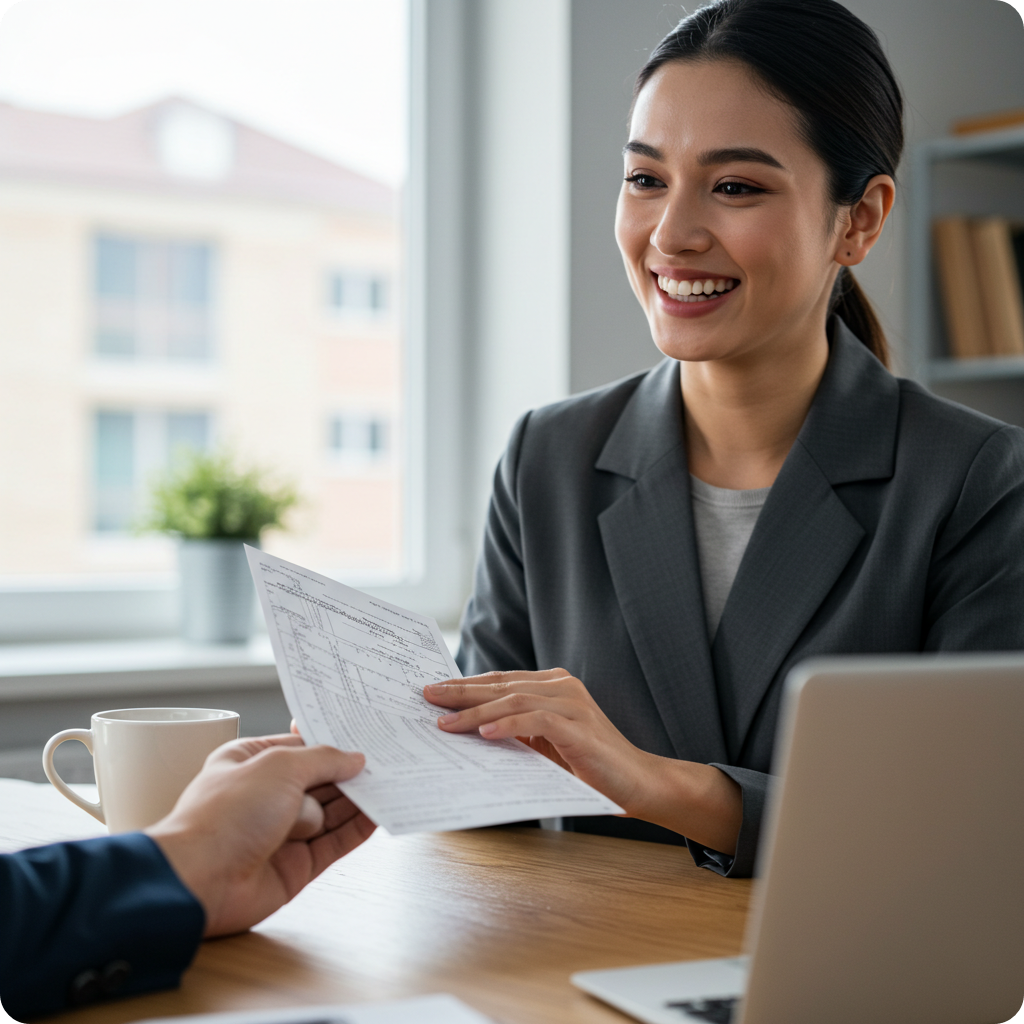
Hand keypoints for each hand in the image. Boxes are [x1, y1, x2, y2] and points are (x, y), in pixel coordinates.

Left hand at [146, 735, 374, 936]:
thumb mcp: (279, 767)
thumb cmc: (225, 816)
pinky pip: (335, 843)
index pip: (301, 747)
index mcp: (251, 762)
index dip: (332, 742)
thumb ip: (323, 759)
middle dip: (351, 772)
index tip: (365, 734)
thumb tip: (355, 759)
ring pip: (332, 812)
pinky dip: (357, 830)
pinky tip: (380, 815)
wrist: (200, 881)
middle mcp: (267, 796)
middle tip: (389, 760)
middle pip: (321, 779)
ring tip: (394, 783)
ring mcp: (282, 832)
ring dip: (359, 800)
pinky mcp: (296, 866)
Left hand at [424, 670, 741, 854]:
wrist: (638, 784)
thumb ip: (516, 732)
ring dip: (474, 711)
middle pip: (501, 684)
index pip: (499, 681)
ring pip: (513, 698)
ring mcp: (572, 704)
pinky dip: (508, 724)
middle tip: (425, 696)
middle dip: (459, 691)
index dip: (464, 685)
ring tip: (444, 722)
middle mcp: (562, 687)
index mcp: (552, 686)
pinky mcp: (579, 727)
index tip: (430, 692)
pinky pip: (536, 720)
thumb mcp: (545, 746)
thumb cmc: (589, 767)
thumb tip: (467, 733)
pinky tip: (484, 732)